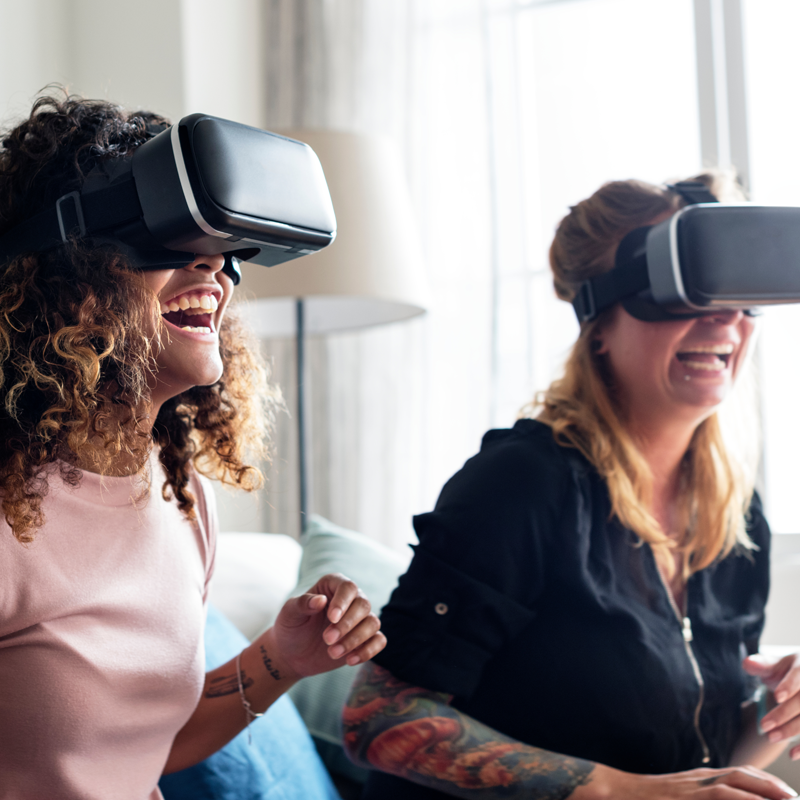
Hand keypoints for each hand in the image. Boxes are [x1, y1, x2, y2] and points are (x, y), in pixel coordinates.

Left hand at [265, 573, 385, 680]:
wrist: (292, 654)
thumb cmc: (290, 628)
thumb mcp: (289, 614)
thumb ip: (303, 604)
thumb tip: (320, 600)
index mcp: (332, 586)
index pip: (348, 587)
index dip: (343, 602)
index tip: (331, 618)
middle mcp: (350, 600)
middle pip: (363, 605)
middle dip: (347, 625)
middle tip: (327, 639)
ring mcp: (359, 620)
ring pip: (373, 623)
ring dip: (355, 640)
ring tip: (332, 653)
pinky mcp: (365, 639)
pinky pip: (379, 640)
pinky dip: (368, 651)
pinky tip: (350, 660)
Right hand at [594, 764, 796, 798]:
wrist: (622, 794)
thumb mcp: (683, 795)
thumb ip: (703, 796)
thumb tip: (722, 795)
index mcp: (702, 779)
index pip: (740, 775)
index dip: (766, 783)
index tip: (786, 794)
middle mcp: (702, 779)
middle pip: (743, 777)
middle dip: (772, 787)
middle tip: (794, 798)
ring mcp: (694, 788)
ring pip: (736, 785)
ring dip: (763, 793)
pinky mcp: (688, 797)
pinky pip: (721, 797)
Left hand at [744, 652, 799, 757]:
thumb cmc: (790, 672)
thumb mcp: (778, 664)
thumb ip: (763, 664)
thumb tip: (747, 663)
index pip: (798, 675)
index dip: (789, 686)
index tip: (776, 696)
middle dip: (784, 714)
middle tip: (764, 725)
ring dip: (792, 730)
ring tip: (771, 738)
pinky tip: (792, 755)